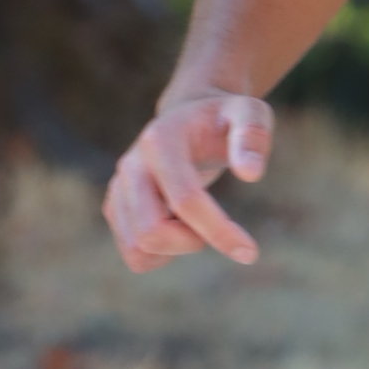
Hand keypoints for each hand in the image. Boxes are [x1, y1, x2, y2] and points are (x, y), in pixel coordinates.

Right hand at [105, 90, 272, 272]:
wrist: (190, 117)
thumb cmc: (225, 119)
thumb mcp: (250, 113)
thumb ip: (253, 135)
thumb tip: (250, 173)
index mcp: (161, 141)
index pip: (185, 199)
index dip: (218, 231)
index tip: (249, 251)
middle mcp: (131, 165)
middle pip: (151, 233)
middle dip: (191, 243)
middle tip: (219, 227)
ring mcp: (119, 187)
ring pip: (136, 250)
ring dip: (175, 251)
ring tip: (197, 225)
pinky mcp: (115, 206)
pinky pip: (133, 254)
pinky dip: (161, 255)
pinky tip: (180, 230)